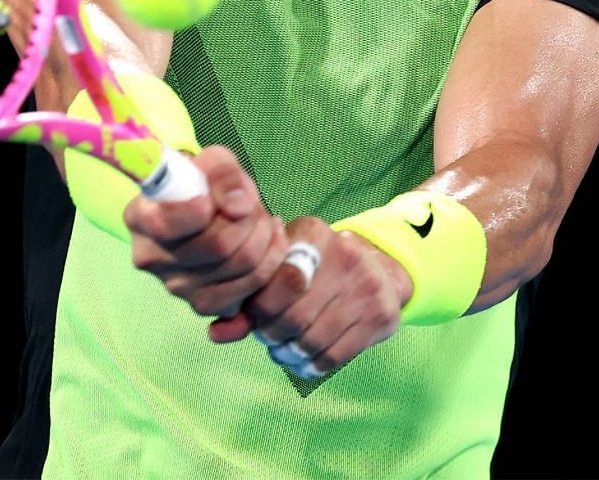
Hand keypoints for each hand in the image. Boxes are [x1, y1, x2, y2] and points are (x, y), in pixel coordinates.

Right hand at [125, 146, 288, 325]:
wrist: (201, 210)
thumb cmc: (201, 183)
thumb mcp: (209, 162)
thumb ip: (223, 173)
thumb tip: (238, 207)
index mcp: (139, 219)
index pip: (168, 224)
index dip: (201, 209)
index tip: (219, 197)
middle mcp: (151, 259)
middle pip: (218, 246)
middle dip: (250, 219)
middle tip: (253, 205)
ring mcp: (176, 287)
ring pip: (242, 266)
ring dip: (264, 237)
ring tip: (261, 219)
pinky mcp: (204, 305)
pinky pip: (252, 287)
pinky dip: (271, 260)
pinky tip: (268, 241)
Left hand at [245, 217, 414, 377]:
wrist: (378, 268)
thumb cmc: (315, 270)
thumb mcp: (283, 266)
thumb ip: (248, 298)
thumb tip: (216, 334)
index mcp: (314, 233)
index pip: (278, 279)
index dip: (258, 308)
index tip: (254, 316)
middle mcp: (346, 255)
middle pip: (294, 314)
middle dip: (271, 334)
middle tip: (266, 337)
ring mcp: (368, 287)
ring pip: (313, 339)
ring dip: (289, 353)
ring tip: (281, 351)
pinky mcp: (382, 316)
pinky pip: (336, 356)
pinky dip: (311, 366)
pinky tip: (302, 362)